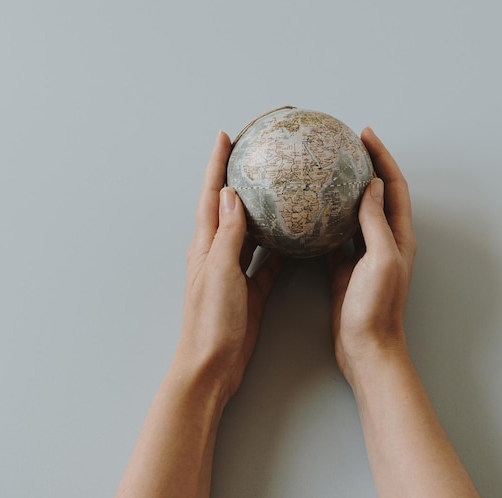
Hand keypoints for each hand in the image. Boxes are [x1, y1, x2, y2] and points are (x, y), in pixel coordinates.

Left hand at [175, 131, 282, 401]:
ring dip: (261, 210)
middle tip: (256, 156)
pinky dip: (279, 246)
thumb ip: (227, 234)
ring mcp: (234, 271)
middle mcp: (218, 253)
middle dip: (238, 179)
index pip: (211, 195)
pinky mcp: (251, 288)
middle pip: (229, 207)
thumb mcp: (219, 272)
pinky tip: (294, 237)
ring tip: (280, 188)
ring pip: (250, 232)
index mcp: (206, 245)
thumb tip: (230, 195)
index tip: (225, 136)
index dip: (216, 164)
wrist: (213, 365)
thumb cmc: (211, 321)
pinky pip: (267, 260)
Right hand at [328, 127, 416, 386]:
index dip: (382, 157)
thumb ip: (376, 222)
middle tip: (345, 145)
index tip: (365, 134)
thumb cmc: (377, 308)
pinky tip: (311, 211)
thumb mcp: (380, 259)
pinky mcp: (345, 268)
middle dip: (365, 166)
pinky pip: (336, 236)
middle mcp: (385, 241)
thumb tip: (372, 185)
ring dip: (345, 190)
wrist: (366, 347)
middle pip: (377, 193)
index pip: (394, 185)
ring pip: (356, 212)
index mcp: (398, 235)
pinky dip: (327, 220)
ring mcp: (365, 254)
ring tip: (326, 170)